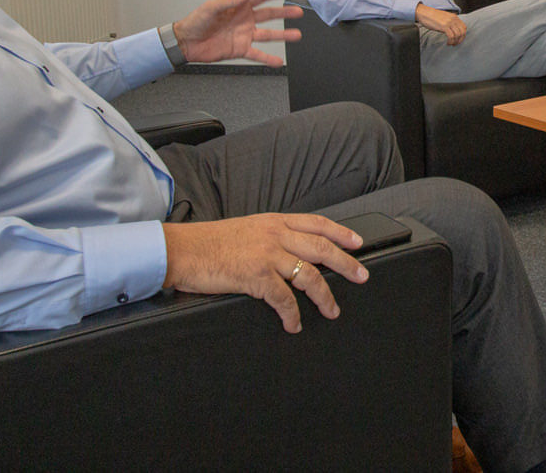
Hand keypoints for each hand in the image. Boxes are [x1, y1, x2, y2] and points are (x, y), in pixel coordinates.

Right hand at [161, 213, 367, 332]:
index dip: (341, 232)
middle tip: (362, 275)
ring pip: (309, 275)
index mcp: (274, 222)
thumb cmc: (209, 242)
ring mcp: (267, 255)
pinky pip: (284, 299)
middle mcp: (275, 235)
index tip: (357, 242)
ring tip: (333, 310)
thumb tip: (288, 251)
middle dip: (346, 263)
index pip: (317, 223)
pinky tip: (294, 324)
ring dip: (325, 296)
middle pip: (321, 248)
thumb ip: (269, 236)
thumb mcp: (246, 229)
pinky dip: (293, 314)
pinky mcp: (256, 276)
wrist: (183, 250)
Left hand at [172, 0, 303, 65]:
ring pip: (268, 34)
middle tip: (298, 12)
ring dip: (283, 35)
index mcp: (238, 6)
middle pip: (269, 14)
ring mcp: (244, 35)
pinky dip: (268, 58)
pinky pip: (257, 54)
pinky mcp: (240, 49)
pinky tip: (278, 61)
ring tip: (296, 35)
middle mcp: (245, 20)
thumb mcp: (210, 7)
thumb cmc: (195, 22)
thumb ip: (228, 1)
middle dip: (284, 12)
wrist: (187, 42)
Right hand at [415, 3, 467, 44]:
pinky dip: (451, 41)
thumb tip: (452, 32)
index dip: (463, 35)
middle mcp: (453, 19)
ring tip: (451, 44)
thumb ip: (450, 23)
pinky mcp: (444, 26)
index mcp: (454, 17)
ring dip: (455, 42)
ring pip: (457, 35)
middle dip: (460, 40)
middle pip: (462, 32)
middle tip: (456, 44)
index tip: (459, 39)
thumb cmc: (432, 16)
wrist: (424, 13)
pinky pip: (451, 36)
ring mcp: (449, 23)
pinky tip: (448, 43)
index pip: (464, 27)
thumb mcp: (444, 18)